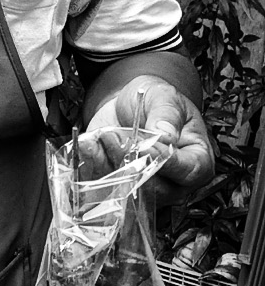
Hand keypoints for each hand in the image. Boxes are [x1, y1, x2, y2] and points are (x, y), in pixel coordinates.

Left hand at [80, 75, 214, 204]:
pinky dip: (93, 164)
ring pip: (126, 188)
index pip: (187, 172)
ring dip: (109, 162)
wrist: (129, 105)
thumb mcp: (164, 97)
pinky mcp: (118, 184)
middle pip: (154, 186)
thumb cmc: (155, 101)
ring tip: (103, 135)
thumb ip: (166, 114)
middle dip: (130, 161)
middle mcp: (174, 181)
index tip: (145, 146)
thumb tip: (167, 135)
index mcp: (197, 161)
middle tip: (114, 135)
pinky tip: (89, 145)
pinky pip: (103, 183)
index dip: (166, 162)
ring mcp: (145, 187)